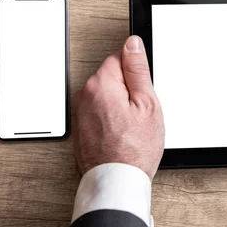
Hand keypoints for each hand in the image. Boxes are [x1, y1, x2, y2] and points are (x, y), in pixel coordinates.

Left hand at [71, 35, 164, 179]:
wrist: (116, 182)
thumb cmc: (134, 149)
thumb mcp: (147, 103)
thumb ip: (138, 69)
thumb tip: (132, 44)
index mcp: (101, 84)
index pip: (120, 58)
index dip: (137, 75)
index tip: (142, 92)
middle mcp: (84, 95)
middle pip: (112, 78)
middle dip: (127, 91)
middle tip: (140, 113)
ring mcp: (80, 113)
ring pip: (106, 96)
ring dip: (119, 106)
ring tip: (131, 128)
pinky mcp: (80, 128)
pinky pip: (99, 113)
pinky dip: (110, 120)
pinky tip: (121, 135)